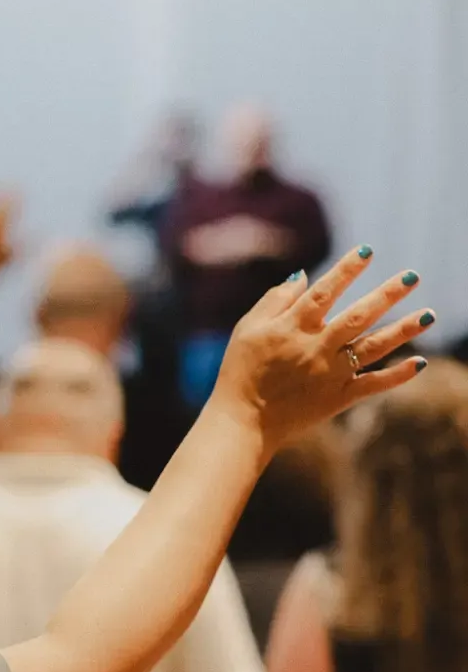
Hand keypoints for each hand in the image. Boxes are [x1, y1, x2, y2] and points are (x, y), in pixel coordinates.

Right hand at [211, 246, 433, 452]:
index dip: (346, 270)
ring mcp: (330, 374)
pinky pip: (372, 385)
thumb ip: (275, 300)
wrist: (242, 420)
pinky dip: (397, 375)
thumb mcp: (247, 329)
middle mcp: (316, 348)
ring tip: (429, 315)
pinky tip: (420, 362)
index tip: (367, 251)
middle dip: (387, 295)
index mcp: (292, 328)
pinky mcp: (338, 399)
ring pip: (373, 348)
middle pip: (358, 317)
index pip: (324, 292)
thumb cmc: (241, 370)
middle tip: (413, 276)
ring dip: (403, 330)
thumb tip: (303, 275)